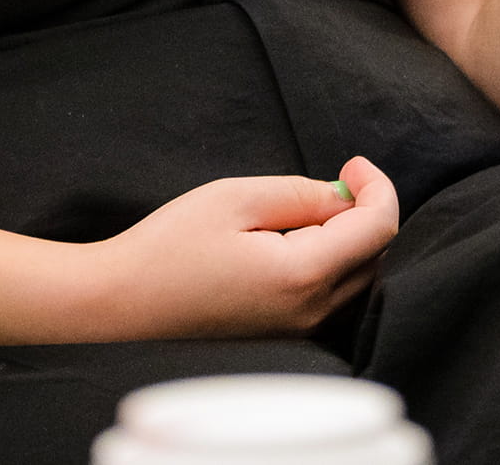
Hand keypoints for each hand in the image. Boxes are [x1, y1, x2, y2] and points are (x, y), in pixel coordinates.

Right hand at [81, 157, 399, 339]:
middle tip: (326, 181)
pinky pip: (333, 296)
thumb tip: (345, 196)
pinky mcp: (284, 337)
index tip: (351, 162)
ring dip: (347, 238)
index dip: (377, 186)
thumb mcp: (236, 198)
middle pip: (374, 255)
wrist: (120, 304)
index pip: (379, 229)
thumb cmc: (169, 247)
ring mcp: (298, 332)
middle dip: (363, 211)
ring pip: (357, 277)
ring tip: (297, 214)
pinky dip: (330, 262)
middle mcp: (310, 313)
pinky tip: (290, 243)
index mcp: (302, 276)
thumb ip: (301, 193)